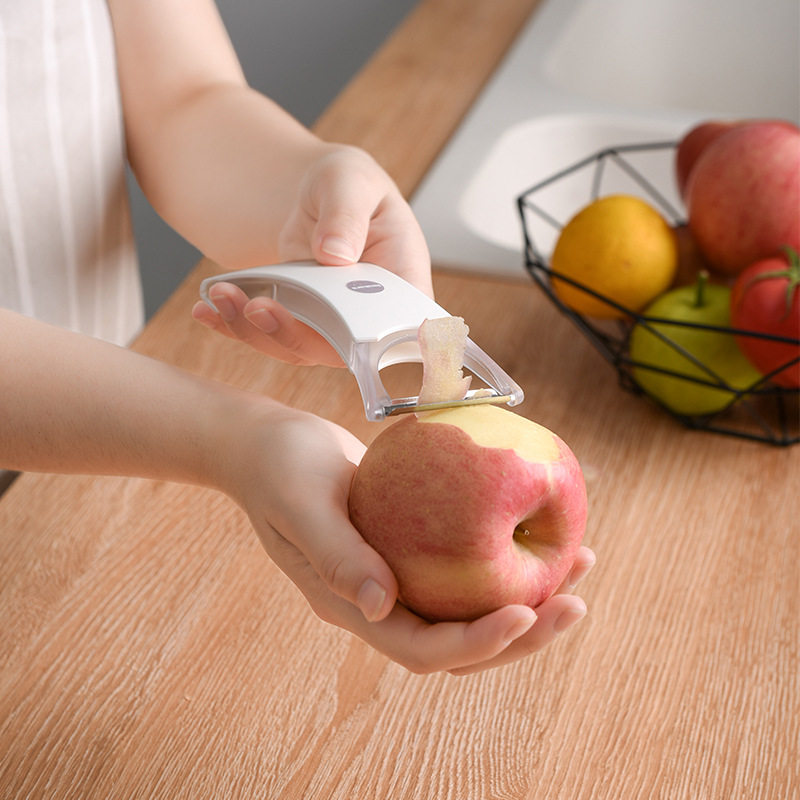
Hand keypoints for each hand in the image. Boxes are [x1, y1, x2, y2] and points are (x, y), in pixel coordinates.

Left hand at [192, 145, 431, 365]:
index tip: (338, 340)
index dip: (376, 344)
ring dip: (255, 330)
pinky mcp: (299, 324)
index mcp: (401, 283)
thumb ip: (346, 214)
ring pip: (296, 347)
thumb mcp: (351, 181)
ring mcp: (333, 325)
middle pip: (339, 347)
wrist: (317, 195)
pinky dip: (235, 327)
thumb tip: (336, 255)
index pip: (401, 329)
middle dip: (292, 334)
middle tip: (255, 308)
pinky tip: (207, 309)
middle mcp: (370, 316)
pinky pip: (268, 336)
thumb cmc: (348, 185)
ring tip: (222, 295)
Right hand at [222, 402, 593, 673]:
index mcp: (352, 604)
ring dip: (526, 598)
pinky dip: (505, 556)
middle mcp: (380, 601)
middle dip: (522, 633)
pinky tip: (542, 527)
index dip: (477, 642)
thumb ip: (337, 555)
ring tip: (580, 568)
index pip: (421, 647)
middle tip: (577, 602)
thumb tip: (384, 606)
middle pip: (459, 641)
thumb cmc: (279, 467)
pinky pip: (464, 565)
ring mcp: (396, 575)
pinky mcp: (409, 546)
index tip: (528, 613)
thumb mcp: (301, 502)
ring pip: (468, 607)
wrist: (266, 444)